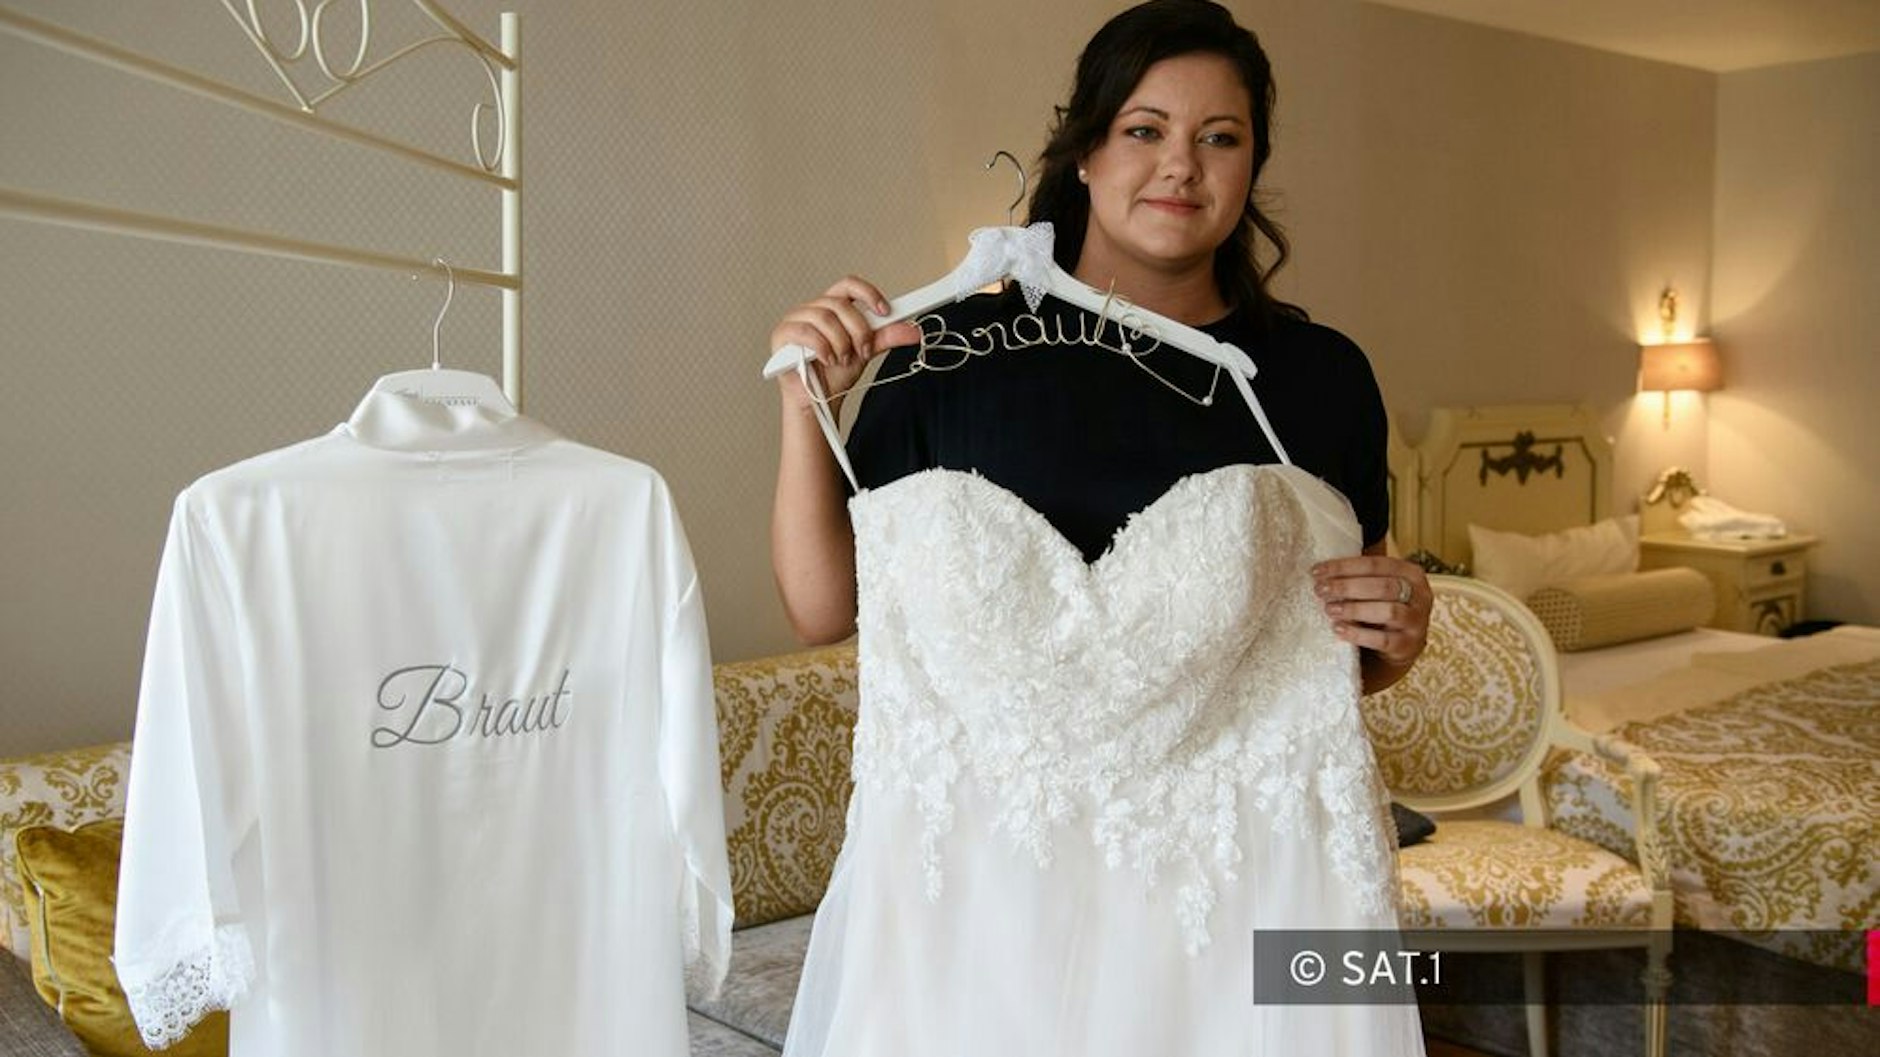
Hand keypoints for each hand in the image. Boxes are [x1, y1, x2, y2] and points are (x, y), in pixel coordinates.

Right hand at [771, 276, 922, 413]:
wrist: (819, 400)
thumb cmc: (836, 373)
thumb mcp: (866, 352)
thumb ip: (886, 337)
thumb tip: (914, 330)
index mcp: (832, 306)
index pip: (849, 284)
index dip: (868, 293)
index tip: (885, 311)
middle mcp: (813, 308)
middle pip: (840, 304)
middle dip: (857, 329)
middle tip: (862, 350)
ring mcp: (795, 319)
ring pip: (824, 318)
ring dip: (840, 342)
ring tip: (842, 359)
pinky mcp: (782, 334)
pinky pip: (805, 332)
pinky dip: (822, 347)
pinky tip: (827, 360)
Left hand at [1311, 552, 1429, 673]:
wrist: (1402, 643)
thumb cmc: (1384, 606)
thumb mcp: (1379, 587)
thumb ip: (1359, 577)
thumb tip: (1321, 572)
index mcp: (1410, 573)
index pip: (1376, 564)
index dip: (1344, 567)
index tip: (1317, 572)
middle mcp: (1420, 595)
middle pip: (1383, 587)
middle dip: (1347, 587)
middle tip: (1320, 590)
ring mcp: (1417, 622)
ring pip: (1388, 612)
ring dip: (1355, 609)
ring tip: (1330, 609)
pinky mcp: (1408, 645)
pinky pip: (1383, 640)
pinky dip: (1359, 634)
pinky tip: (1339, 629)